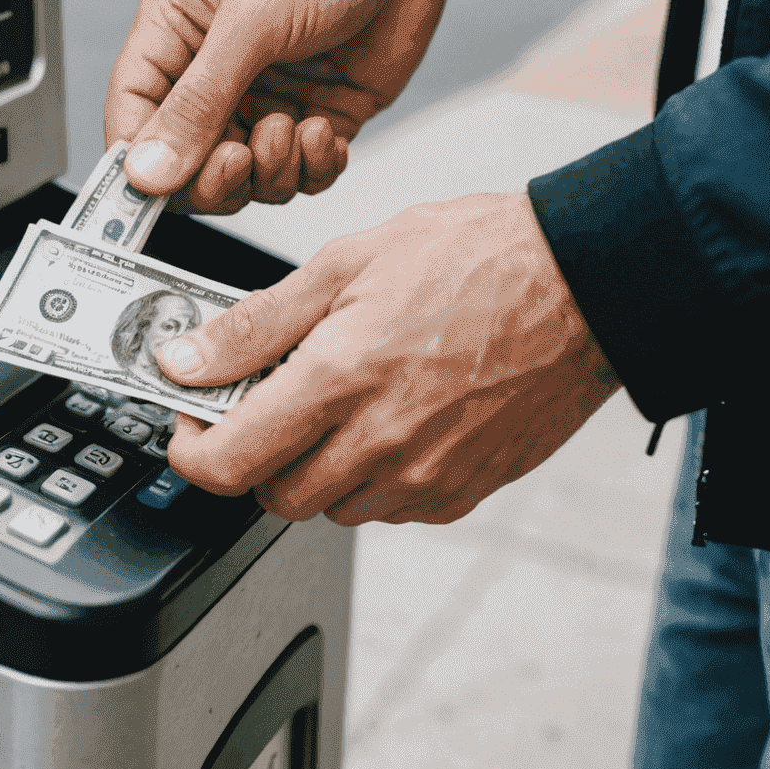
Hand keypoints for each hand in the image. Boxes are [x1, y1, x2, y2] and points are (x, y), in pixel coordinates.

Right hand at [104, 0, 474, 214]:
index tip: (158, 195)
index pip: (130, 118)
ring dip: (271, 172)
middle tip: (241, 160)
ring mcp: (263, 99)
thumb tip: (147, 171)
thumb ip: (198, 101)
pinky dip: (312, 168)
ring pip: (242, 181)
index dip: (139, 164)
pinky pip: (298, 175)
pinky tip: (325, 130)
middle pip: (183, 165)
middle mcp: (211, 72)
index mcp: (173, 32)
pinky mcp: (312, 117)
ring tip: (295, 127)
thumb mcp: (254, 19)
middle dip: (214, 177)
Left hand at [159, 194, 619, 524]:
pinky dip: (370, 476)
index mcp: (341, 380)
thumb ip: (254, 325)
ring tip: (340, 399)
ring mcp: (426, 477)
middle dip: (255, 454)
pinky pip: (388, 508)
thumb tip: (184, 362)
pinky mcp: (463, 492)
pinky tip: (388, 418)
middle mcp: (381, 443)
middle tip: (269, 400)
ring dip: (314, 466)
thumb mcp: (343, 265)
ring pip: (331, 506)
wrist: (585, 284)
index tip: (190, 422)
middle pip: (273, 496)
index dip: (191, 450)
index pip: (229, 464)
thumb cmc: (474, 259)